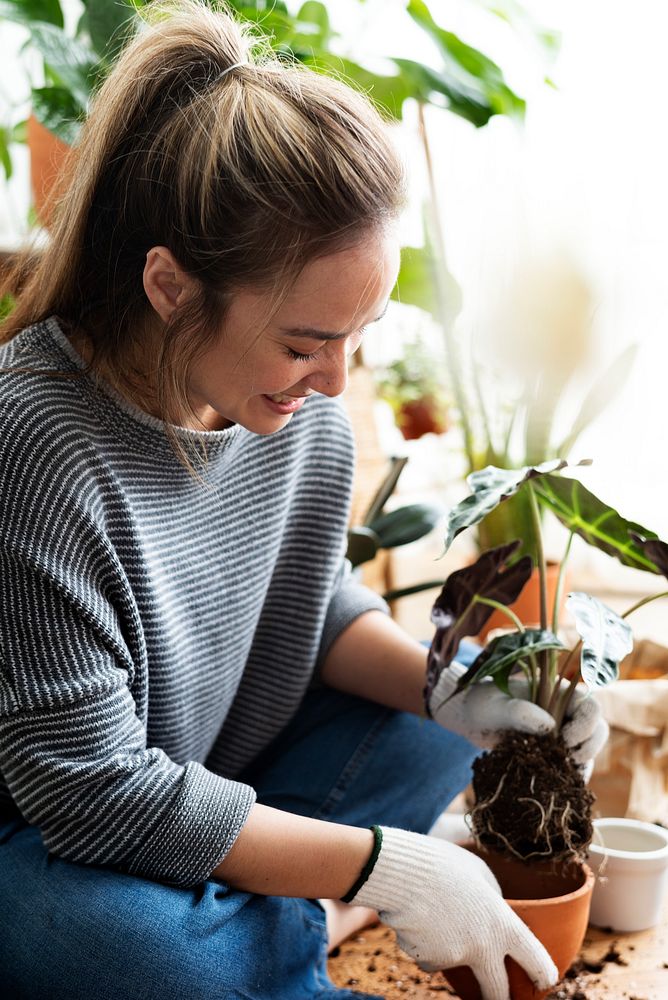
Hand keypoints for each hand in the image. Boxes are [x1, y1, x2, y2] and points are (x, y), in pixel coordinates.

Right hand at [348, 827, 557, 999]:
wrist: (402, 870)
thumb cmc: (444, 863)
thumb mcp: (480, 873)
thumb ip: (492, 899)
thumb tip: (491, 913)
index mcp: (503, 924)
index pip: (534, 960)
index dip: (543, 974)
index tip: (545, 981)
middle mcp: (483, 948)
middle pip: (497, 991)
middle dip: (499, 999)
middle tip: (498, 998)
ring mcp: (454, 958)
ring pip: (453, 962)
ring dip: (446, 947)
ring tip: (433, 910)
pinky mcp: (428, 961)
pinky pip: (429, 956)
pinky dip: (425, 943)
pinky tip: (417, 916)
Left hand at [429, 664, 608, 766]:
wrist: (471, 720)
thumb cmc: (481, 704)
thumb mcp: (494, 705)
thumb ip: (518, 711)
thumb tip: (549, 725)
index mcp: (556, 692)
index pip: (589, 705)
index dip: (586, 724)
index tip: (565, 738)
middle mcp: (565, 712)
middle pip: (597, 728)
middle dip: (589, 746)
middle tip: (567, 759)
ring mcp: (562, 733)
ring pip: (589, 749)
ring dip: (582, 763)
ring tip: (562, 773)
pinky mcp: (554, 753)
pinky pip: (574, 766)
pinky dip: (572, 776)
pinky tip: (561, 785)